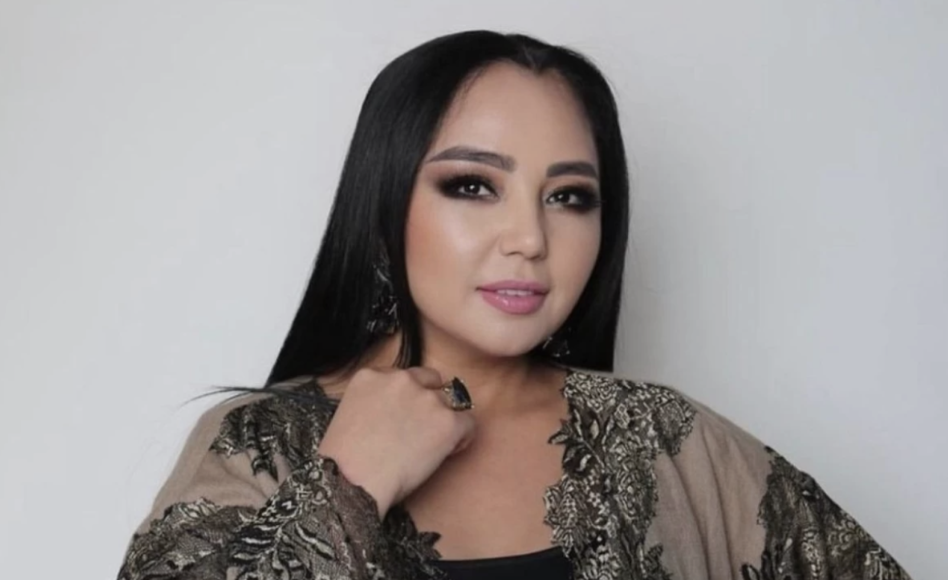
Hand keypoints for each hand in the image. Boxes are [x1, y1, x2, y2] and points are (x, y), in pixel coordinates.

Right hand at [316, 366, 475, 517]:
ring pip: (453, 400)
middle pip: (431, 380)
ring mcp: (427, 399)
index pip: (403, 376)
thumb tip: (395, 414)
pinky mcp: (448, 422)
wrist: (351, 483)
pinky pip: (469, 423)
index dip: (408, 398)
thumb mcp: (348, 414)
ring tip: (435, 445)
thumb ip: (374, 401)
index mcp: (372, 375)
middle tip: (423, 429)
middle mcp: (401, 379)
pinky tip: (448, 452)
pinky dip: (463, 437)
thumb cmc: (342, 462)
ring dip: (446, 419)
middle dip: (430, 401)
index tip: (405, 418)